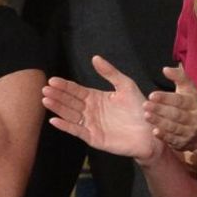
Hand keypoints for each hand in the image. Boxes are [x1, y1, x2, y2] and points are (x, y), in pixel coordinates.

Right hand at [41, 56, 161, 161]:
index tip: (52, 80)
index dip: (64, 86)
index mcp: (95, 98)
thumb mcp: (125, 85)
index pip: (76, 90)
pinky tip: (54, 120)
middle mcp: (90, 111)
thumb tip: (95, 57)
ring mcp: (90, 125)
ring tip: (46, 100)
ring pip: (70, 115)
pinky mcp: (93, 138)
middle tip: (45, 89)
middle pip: (69, 102)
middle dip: (57, 95)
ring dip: (57, 108)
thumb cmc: (139, 109)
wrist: (151, 132)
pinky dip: (65, 126)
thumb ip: (110, 72)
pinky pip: (77, 131)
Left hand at [143, 65, 196, 151]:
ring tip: (146, 116)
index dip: (166, 98)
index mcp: (194, 103)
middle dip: (160, 110)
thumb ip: (179, 78)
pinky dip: (164, 136)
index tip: (152, 95)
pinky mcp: (183, 142)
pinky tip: (154, 132)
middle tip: (145, 105)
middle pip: (176, 114)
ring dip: (160, 121)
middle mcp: (193, 118)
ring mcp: (189, 131)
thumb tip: (165, 69)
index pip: (180, 100)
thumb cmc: (192, 105)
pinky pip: (173, 139)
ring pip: (174, 127)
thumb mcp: (190, 90)